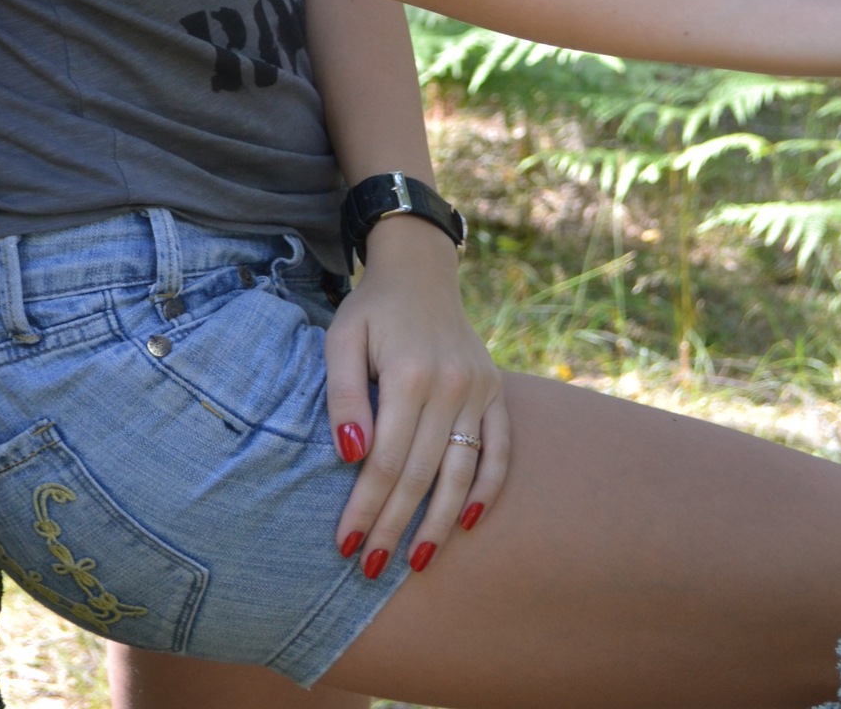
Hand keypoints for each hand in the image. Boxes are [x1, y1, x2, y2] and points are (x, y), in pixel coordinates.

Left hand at [324, 214, 509, 578]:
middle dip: (394, 526)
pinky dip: (487, 487)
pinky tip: (466, 521)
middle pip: (420, 474)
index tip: (345, 544)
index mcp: (409, 374)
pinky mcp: (495, 391)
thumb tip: (352, 454)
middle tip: (370, 568)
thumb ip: (343, 395)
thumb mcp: (341, 339)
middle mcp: (450, 385)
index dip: (365, 507)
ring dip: (438, 521)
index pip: (384, 460)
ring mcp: (479, 389)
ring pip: (461, 471)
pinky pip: (499, 448)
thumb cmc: (372, 310)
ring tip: (417, 563)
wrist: (419, 272)